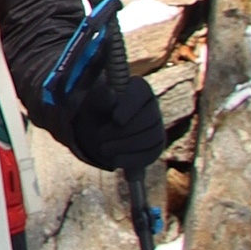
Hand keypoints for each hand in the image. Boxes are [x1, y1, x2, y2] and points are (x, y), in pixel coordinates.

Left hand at [68, 62, 168, 178]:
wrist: (99, 131)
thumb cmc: (97, 110)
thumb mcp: (94, 102)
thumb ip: (101, 97)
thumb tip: (112, 95)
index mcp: (138, 88)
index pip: (142, 92)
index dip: (131, 106)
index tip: (116, 119)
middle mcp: (152, 106)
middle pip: (148, 119)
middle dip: (122, 131)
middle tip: (100, 135)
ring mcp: (156, 127)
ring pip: (149, 139)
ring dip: (124, 146)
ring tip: (104, 148)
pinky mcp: (155, 147)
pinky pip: (150, 155)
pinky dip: (131, 160)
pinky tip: (116, 161)